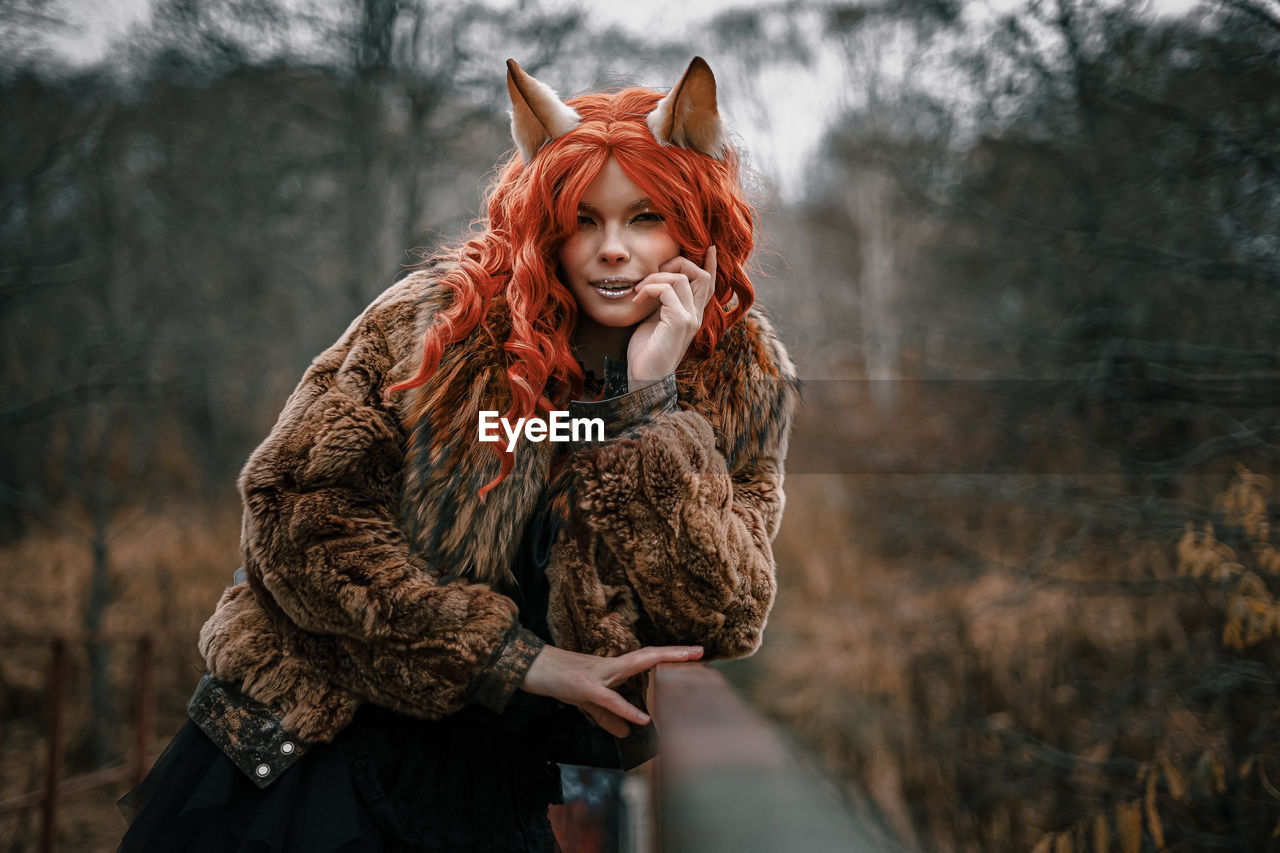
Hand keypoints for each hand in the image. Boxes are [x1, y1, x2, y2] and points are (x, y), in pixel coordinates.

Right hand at [519, 644, 703, 736]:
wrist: (530, 668)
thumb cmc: (559, 680)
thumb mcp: (588, 702)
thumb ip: (609, 716)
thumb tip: (629, 732)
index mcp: (612, 669)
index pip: (646, 659)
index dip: (668, 656)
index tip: (694, 653)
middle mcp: (609, 666)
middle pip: (647, 655)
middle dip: (674, 653)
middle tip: (701, 651)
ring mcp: (598, 674)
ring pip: (634, 664)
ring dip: (661, 662)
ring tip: (686, 663)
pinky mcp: (583, 687)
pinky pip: (608, 699)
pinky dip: (625, 709)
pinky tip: (643, 719)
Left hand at [626, 245, 716, 389]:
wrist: (644, 378)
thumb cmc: (646, 352)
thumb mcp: (655, 320)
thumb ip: (662, 302)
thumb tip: (656, 282)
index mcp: (692, 315)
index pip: (708, 285)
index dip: (710, 265)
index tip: (710, 247)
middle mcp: (696, 315)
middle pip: (701, 275)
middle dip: (678, 262)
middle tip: (654, 271)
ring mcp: (690, 318)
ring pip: (681, 278)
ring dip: (655, 276)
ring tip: (639, 289)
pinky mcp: (679, 321)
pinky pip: (667, 289)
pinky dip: (649, 288)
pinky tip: (637, 298)